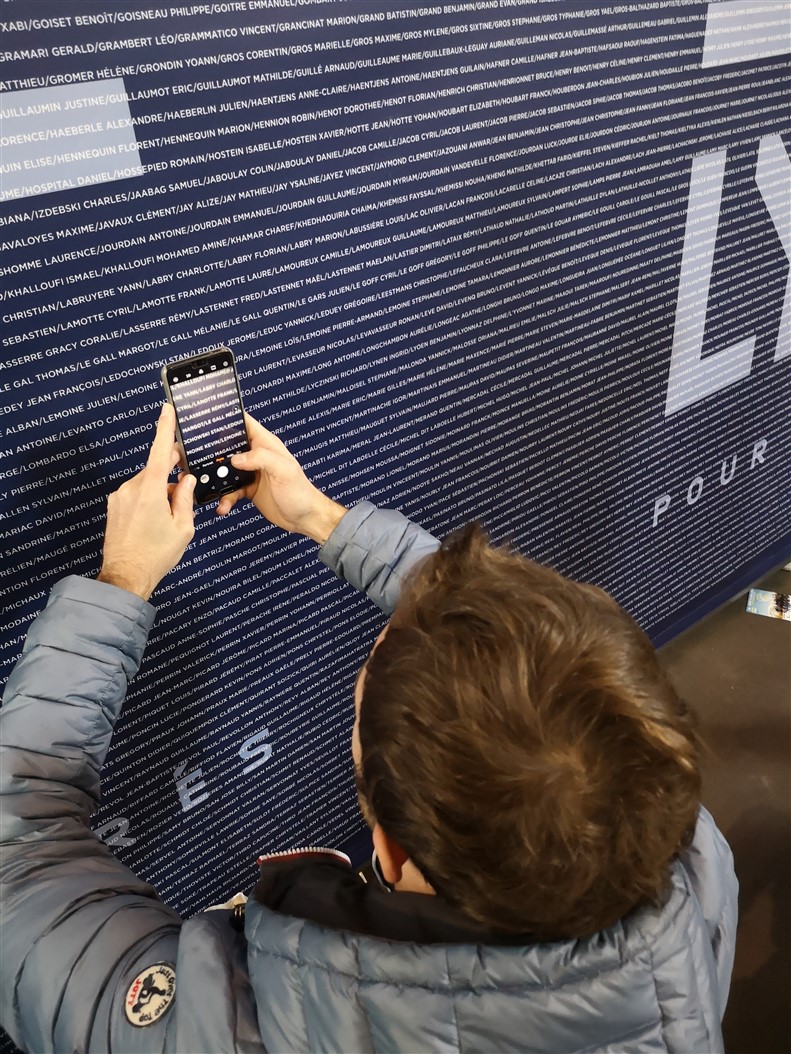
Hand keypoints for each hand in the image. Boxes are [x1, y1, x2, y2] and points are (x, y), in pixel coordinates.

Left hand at [97, 404, 195, 600]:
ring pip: (147, 484)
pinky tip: (154, 523)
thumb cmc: (155, 555)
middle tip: (184, 492)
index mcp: (151, 490)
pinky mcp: (114, 507)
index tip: (167, 410)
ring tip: (167, 520)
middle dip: (172, 477)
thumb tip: (188, 481)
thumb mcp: (183, 528)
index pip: (160, 451)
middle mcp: (132, 489)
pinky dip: (148, 502)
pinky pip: (136, 495)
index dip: (165, 428)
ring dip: (160, 494)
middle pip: (156, 471)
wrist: (126, 576)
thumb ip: (186, 499)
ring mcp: (120, 497)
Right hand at [217, 413, 346, 543]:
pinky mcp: (249, 489)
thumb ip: (261, 458)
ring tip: (214, 489)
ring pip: (227, 470)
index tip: (211, 420)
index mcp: (267, 444)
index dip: (229, 418)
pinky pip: (231, 490)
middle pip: (230, 446)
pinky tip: (224, 505)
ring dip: (218, 480)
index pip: (245, 423)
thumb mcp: (284, 470)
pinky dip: (226, 498)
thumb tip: (237, 458)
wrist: (304, 518)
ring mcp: (252, 472)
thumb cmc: (301, 492)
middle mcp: (257, 456)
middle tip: (202, 459)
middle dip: (216, 452)